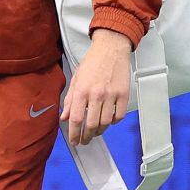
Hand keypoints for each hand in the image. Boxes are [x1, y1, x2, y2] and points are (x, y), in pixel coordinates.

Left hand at [62, 30, 132, 145]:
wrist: (111, 48)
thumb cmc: (92, 62)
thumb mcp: (76, 79)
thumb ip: (70, 100)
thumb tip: (65, 117)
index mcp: (82, 90)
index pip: (76, 119)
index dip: (74, 134)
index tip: (74, 141)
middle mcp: (96, 94)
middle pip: (91, 125)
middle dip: (86, 137)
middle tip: (84, 140)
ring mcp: (111, 94)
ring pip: (106, 123)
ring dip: (100, 131)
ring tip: (95, 132)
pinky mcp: (124, 94)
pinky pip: (119, 115)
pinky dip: (114, 122)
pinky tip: (109, 121)